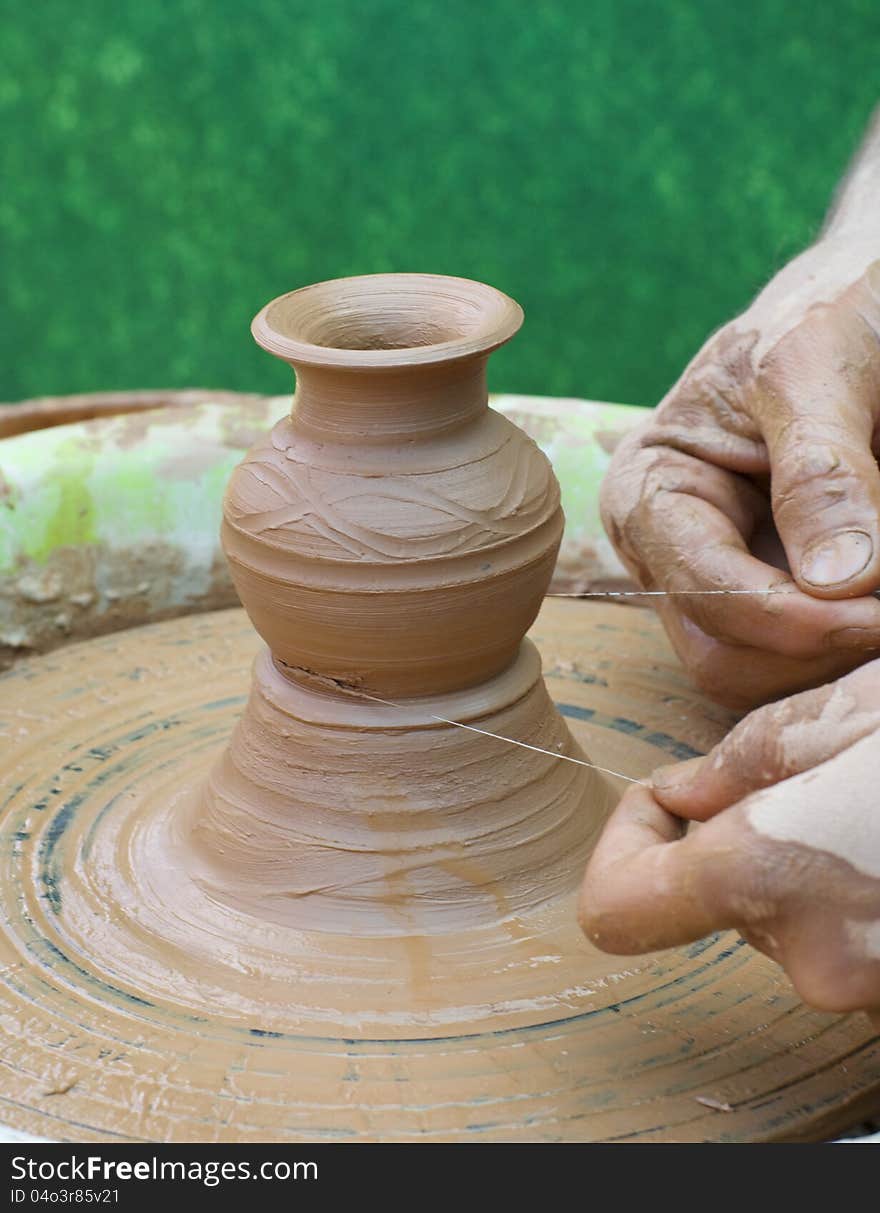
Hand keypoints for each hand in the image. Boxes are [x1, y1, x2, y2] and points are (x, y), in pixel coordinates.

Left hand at [579, 662, 879, 1017]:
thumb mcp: (856, 712)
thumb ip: (746, 757)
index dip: (625, 841)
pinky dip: (856, 900)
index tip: (665, 798)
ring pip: (788, 920)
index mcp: (769, 877)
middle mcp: (816, 965)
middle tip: (825, 779)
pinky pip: (848, 946)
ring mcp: (872, 998)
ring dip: (809, 867)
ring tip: (875, 808)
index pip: (614, 908)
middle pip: (721, 898)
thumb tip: (683, 794)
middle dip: (748, 836)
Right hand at [601, 245, 879, 707]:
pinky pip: (809, 658)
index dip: (792, 618)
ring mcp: (727, 580)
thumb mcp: (812, 366)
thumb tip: (836, 580)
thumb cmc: (824, 314)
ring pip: (769, 676)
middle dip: (817, 650)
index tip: (879, 608)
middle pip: (726, 660)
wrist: (857, 307)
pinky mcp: (780, 596)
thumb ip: (819, 472)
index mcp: (650, 494)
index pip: (704, 594)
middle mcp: (674, 553)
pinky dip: (853, 643)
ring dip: (838, 656)